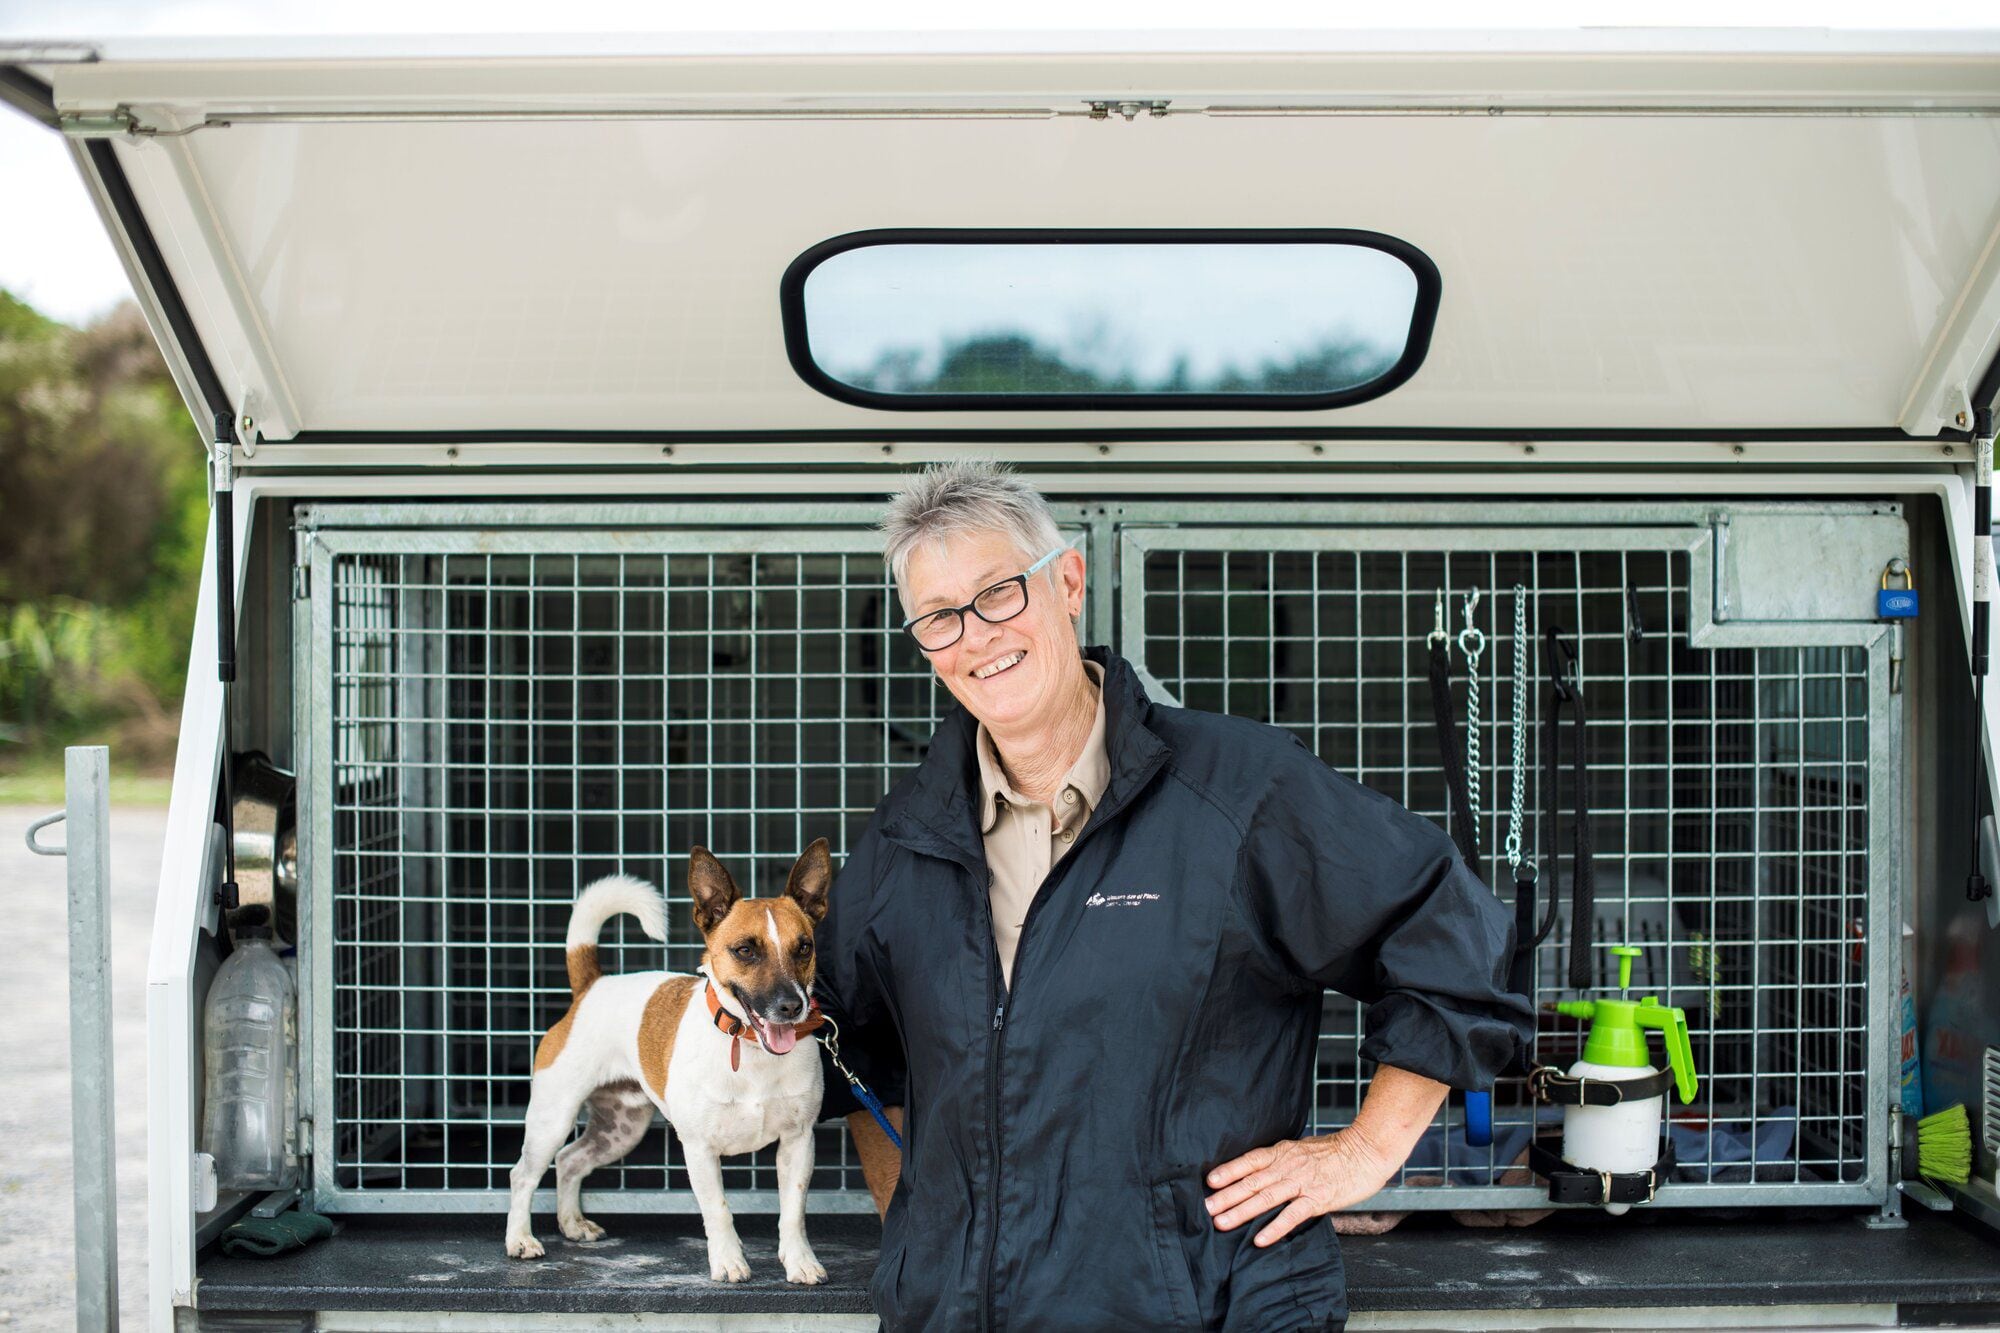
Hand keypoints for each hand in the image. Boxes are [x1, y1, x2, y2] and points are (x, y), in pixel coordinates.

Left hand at [1203, 1128, 1396, 1246]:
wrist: (1366, 1150)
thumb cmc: (1336, 1151)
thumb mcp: (1303, 1148)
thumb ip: (1283, 1158)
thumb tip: (1263, 1167)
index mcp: (1283, 1153)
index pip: (1250, 1161)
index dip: (1229, 1171)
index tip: (1209, 1182)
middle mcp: (1288, 1166)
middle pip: (1251, 1182)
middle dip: (1226, 1196)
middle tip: (1205, 1208)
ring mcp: (1302, 1183)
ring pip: (1265, 1198)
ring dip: (1241, 1211)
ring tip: (1222, 1223)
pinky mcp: (1318, 1199)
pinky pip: (1292, 1215)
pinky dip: (1275, 1228)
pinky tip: (1260, 1239)